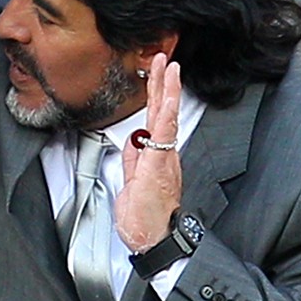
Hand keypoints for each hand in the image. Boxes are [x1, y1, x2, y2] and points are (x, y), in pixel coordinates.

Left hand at [114, 51, 182, 254]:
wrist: (155, 241)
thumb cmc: (146, 222)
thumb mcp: (130, 186)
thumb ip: (132, 162)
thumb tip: (132, 143)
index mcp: (155, 160)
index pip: (155, 122)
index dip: (156, 99)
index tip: (156, 77)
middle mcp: (163, 156)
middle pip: (162, 113)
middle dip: (162, 84)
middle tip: (163, 59)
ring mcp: (163, 159)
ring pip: (165, 117)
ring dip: (166, 90)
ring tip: (169, 66)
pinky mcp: (159, 164)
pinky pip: (165, 132)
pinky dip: (168, 109)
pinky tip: (170, 92)